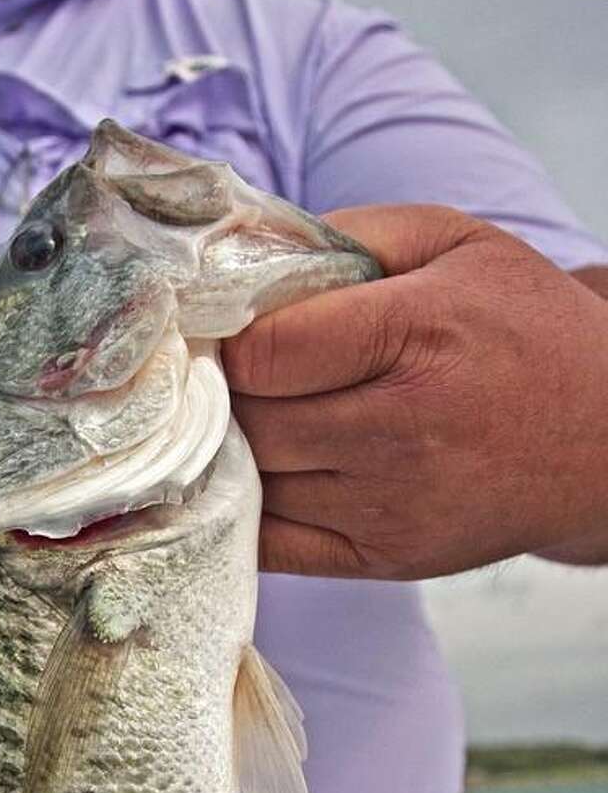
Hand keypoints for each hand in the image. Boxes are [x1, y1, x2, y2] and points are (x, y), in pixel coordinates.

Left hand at [221, 206, 607, 579]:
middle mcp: (402, 428)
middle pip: (248, 419)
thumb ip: (348, 235)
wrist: (606, 439)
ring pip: (252, 480)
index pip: (262, 351)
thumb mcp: (454, 242)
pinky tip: (259, 470)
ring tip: (253, 414)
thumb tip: (245, 258)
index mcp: (416, 334)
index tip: (226, 325)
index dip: (227, 336)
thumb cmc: (520, 327)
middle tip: (229, 372)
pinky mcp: (385, 557)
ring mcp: (391, 504)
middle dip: (223, 393)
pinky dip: (245, 507)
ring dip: (234, 448)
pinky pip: (271, 544)